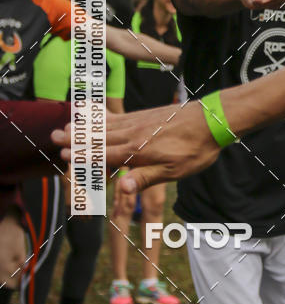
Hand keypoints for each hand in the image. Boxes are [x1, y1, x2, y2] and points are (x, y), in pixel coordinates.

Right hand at [51, 102, 220, 193]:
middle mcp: (134, 134)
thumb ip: (146, 178)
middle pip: (100, 138)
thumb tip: (122, 188)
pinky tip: (96, 115)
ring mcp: (140, 122)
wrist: (213, 119)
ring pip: (107, 126)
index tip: (63, 155)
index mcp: (139, 151)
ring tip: (67, 125)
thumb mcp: (174, 171)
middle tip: (53, 136)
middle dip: (76, 139)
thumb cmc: (196, 149)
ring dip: (86, 127)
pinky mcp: (147, 115)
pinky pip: (119, 116)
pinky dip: (103, 117)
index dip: (84, 156)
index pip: (105, 155)